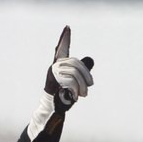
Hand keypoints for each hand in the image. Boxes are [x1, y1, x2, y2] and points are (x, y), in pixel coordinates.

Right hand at [17, 26, 94, 141]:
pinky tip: (74, 97)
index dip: (64, 38)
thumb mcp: (75, 84)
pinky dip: (75, 89)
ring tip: (82, 95)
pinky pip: (69, 80)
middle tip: (90, 86)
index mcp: (58, 66)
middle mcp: (53, 68)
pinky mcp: (53, 83)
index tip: (67, 26)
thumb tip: (90, 59)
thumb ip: (82, 71)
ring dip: (81, 84)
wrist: (52, 114)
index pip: (61, 49)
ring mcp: (52, 75)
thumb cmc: (62, 100)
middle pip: (75, 62)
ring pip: (73, 72)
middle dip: (85, 74)